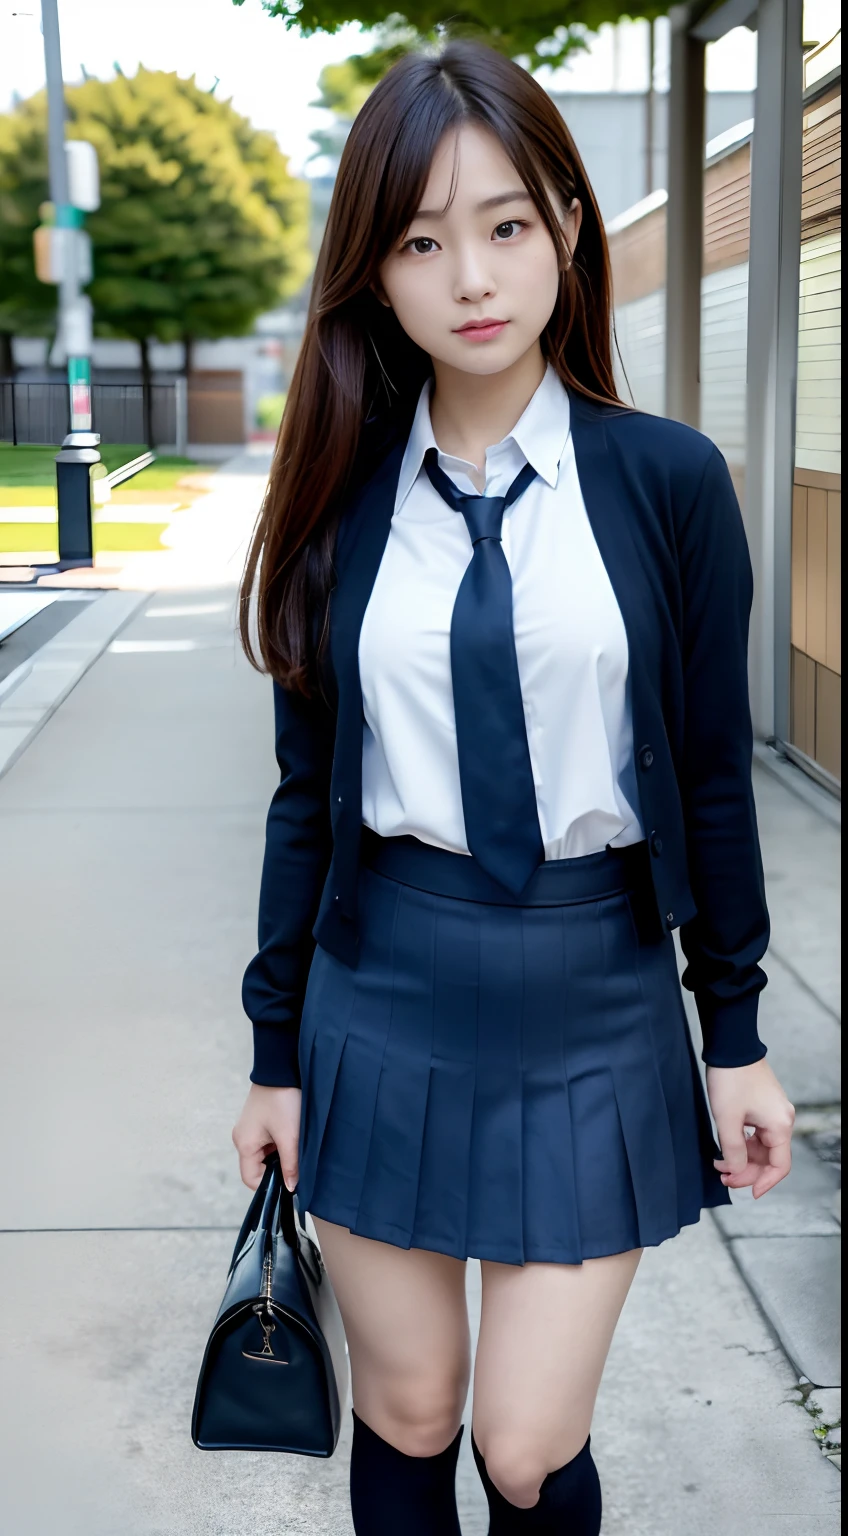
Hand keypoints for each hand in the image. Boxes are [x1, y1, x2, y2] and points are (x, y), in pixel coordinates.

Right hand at [232, 1083, 301, 1191]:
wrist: (281, 1068)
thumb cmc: (283, 1100)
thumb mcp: (289, 1135)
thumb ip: (290, 1164)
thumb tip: (291, 1187)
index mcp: (244, 1144)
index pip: (251, 1179)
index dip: (269, 1185)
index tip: (289, 1183)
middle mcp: (242, 1138)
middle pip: (257, 1167)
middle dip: (276, 1169)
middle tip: (296, 1165)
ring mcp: (249, 1129)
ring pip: (264, 1155)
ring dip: (279, 1155)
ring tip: (295, 1148)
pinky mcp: (258, 1121)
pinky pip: (266, 1142)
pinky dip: (279, 1144)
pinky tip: (292, 1137)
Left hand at [707, 1059, 794, 1197]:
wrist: (731, 1046)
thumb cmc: (730, 1079)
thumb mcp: (727, 1119)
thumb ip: (733, 1151)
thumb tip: (736, 1171)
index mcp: (780, 1125)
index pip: (780, 1166)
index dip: (764, 1182)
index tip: (748, 1193)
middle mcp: (781, 1120)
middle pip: (769, 1157)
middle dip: (746, 1170)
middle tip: (722, 1176)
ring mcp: (772, 1112)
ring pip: (760, 1146)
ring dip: (741, 1157)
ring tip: (718, 1163)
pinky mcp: (762, 1105)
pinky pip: (755, 1133)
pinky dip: (742, 1143)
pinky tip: (725, 1146)